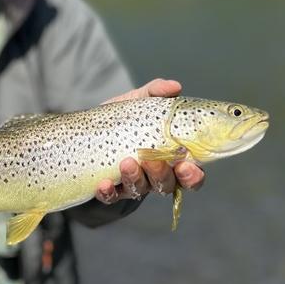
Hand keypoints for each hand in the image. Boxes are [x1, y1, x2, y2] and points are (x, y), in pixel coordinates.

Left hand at [95, 78, 205, 203]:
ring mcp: (133, 183)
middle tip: (152, 160)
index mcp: (171, 157)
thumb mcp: (140, 101)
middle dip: (162, 175)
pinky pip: (111, 197)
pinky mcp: (110, 188)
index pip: (191, 175)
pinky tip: (104, 184)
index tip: (188, 166)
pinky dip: (108, 192)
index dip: (193, 176)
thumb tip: (174, 86)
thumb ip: (157, 92)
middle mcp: (155, 175)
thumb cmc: (125, 116)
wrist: (91, 128)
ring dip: (135, 178)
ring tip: (126, 162)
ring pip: (139, 190)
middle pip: (166, 184)